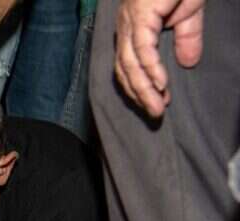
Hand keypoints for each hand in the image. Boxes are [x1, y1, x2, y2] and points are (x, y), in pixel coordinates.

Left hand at [114, 0, 203, 117]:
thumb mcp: (187, 13)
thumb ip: (185, 38)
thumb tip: (188, 63)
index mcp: (132, 27)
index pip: (127, 64)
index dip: (138, 86)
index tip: (153, 103)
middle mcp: (126, 26)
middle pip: (124, 69)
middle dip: (139, 94)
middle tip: (154, 114)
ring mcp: (130, 21)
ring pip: (130, 64)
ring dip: (144, 88)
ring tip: (156, 107)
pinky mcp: (140, 15)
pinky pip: (142, 49)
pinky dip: (150, 69)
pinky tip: (160, 84)